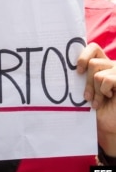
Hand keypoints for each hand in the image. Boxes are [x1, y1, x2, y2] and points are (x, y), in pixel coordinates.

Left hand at [77, 42, 115, 156]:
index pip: (93, 48)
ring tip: (97, 101)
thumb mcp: (84, 87)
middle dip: (87, 82)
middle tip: (86, 96)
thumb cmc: (94, 106)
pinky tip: (107, 98)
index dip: (84, 56)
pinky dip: (104, 91)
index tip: (77, 71)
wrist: (108, 123)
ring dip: (96, 91)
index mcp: (102, 63)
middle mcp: (111, 65)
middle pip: (92, 63)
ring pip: (98, 74)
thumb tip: (59, 64)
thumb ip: (80, 75)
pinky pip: (107, 80)